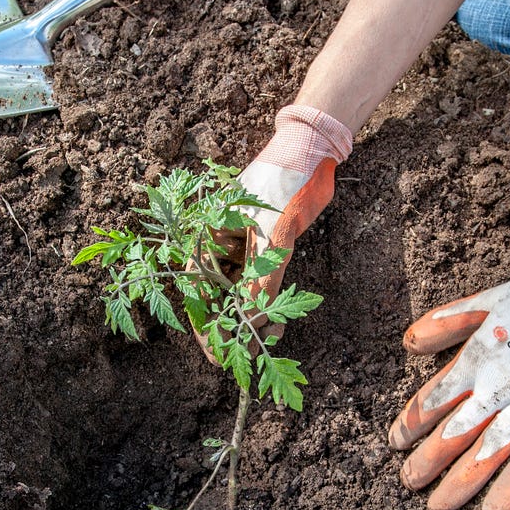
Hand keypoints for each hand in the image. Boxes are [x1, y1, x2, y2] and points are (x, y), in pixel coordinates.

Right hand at [193, 105, 351, 358]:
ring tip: (276, 335)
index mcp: (208, 235)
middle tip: (252, 353)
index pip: (198, 289)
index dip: (206, 325)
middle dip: (234, 326)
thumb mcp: (273, 236)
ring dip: (255, 318)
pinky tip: (281, 321)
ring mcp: (242, 248)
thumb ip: (262, 280)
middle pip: (218, 296)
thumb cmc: (283, 185)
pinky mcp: (264, 250)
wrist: (311, 155)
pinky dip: (269, 303)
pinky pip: (261, 284)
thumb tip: (251, 322)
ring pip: (241, 294)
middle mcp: (220, 244)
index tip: (217, 354)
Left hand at [388, 239, 509, 509]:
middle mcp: (496, 392)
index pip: (432, 402)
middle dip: (425, 463)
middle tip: (408, 482)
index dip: (410, 425)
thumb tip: (408, 343)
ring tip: (436, 506)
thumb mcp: (482, 302)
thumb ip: (443, 324)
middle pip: (452, 437)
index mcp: (474, 362)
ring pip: (486, 458)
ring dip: (458, 484)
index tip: (395, 442)